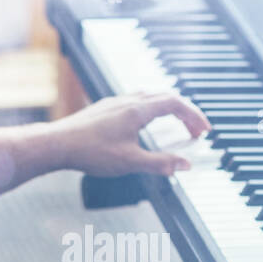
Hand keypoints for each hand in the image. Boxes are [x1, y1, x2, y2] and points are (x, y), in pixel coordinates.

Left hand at [51, 92, 211, 177]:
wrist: (57, 144)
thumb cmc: (90, 152)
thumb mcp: (130, 162)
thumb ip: (160, 163)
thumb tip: (185, 165)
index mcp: (138, 110)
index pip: (175, 104)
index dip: (194, 116)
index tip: (205, 130)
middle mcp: (128, 101)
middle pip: (165, 97)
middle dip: (185, 114)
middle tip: (195, 132)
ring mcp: (115, 102)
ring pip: (150, 97)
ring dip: (168, 109)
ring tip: (177, 125)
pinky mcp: (104, 109)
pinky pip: (136, 101)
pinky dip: (152, 110)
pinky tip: (146, 124)